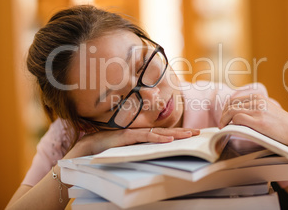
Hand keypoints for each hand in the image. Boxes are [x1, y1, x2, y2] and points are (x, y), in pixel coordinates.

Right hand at [65, 127, 199, 158]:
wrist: (88, 148)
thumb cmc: (107, 150)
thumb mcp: (127, 151)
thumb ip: (140, 150)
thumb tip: (153, 156)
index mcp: (142, 136)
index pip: (164, 134)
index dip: (178, 133)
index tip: (192, 134)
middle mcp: (140, 132)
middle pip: (166, 131)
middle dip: (183, 131)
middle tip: (199, 132)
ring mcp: (135, 133)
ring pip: (160, 133)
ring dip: (176, 134)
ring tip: (190, 135)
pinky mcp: (128, 136)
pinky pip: (146, 137)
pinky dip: (158, 138)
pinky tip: (169, 140)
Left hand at [219, 94, 287, 151]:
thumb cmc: (283, 126)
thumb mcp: (268, 110)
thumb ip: (255, 109)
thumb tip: (237, 115)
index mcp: (259, 97)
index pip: (234, 99)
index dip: (226, 109)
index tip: (224, 117)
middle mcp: (258, 101)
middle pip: (230, 104)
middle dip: (223, 115)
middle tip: (222, 124)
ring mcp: (258, 110)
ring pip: (232, 111)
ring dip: (224, 120)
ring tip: (223, 128)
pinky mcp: (259, 122)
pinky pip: (237, 119)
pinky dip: (231, 125)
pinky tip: (231, 130)